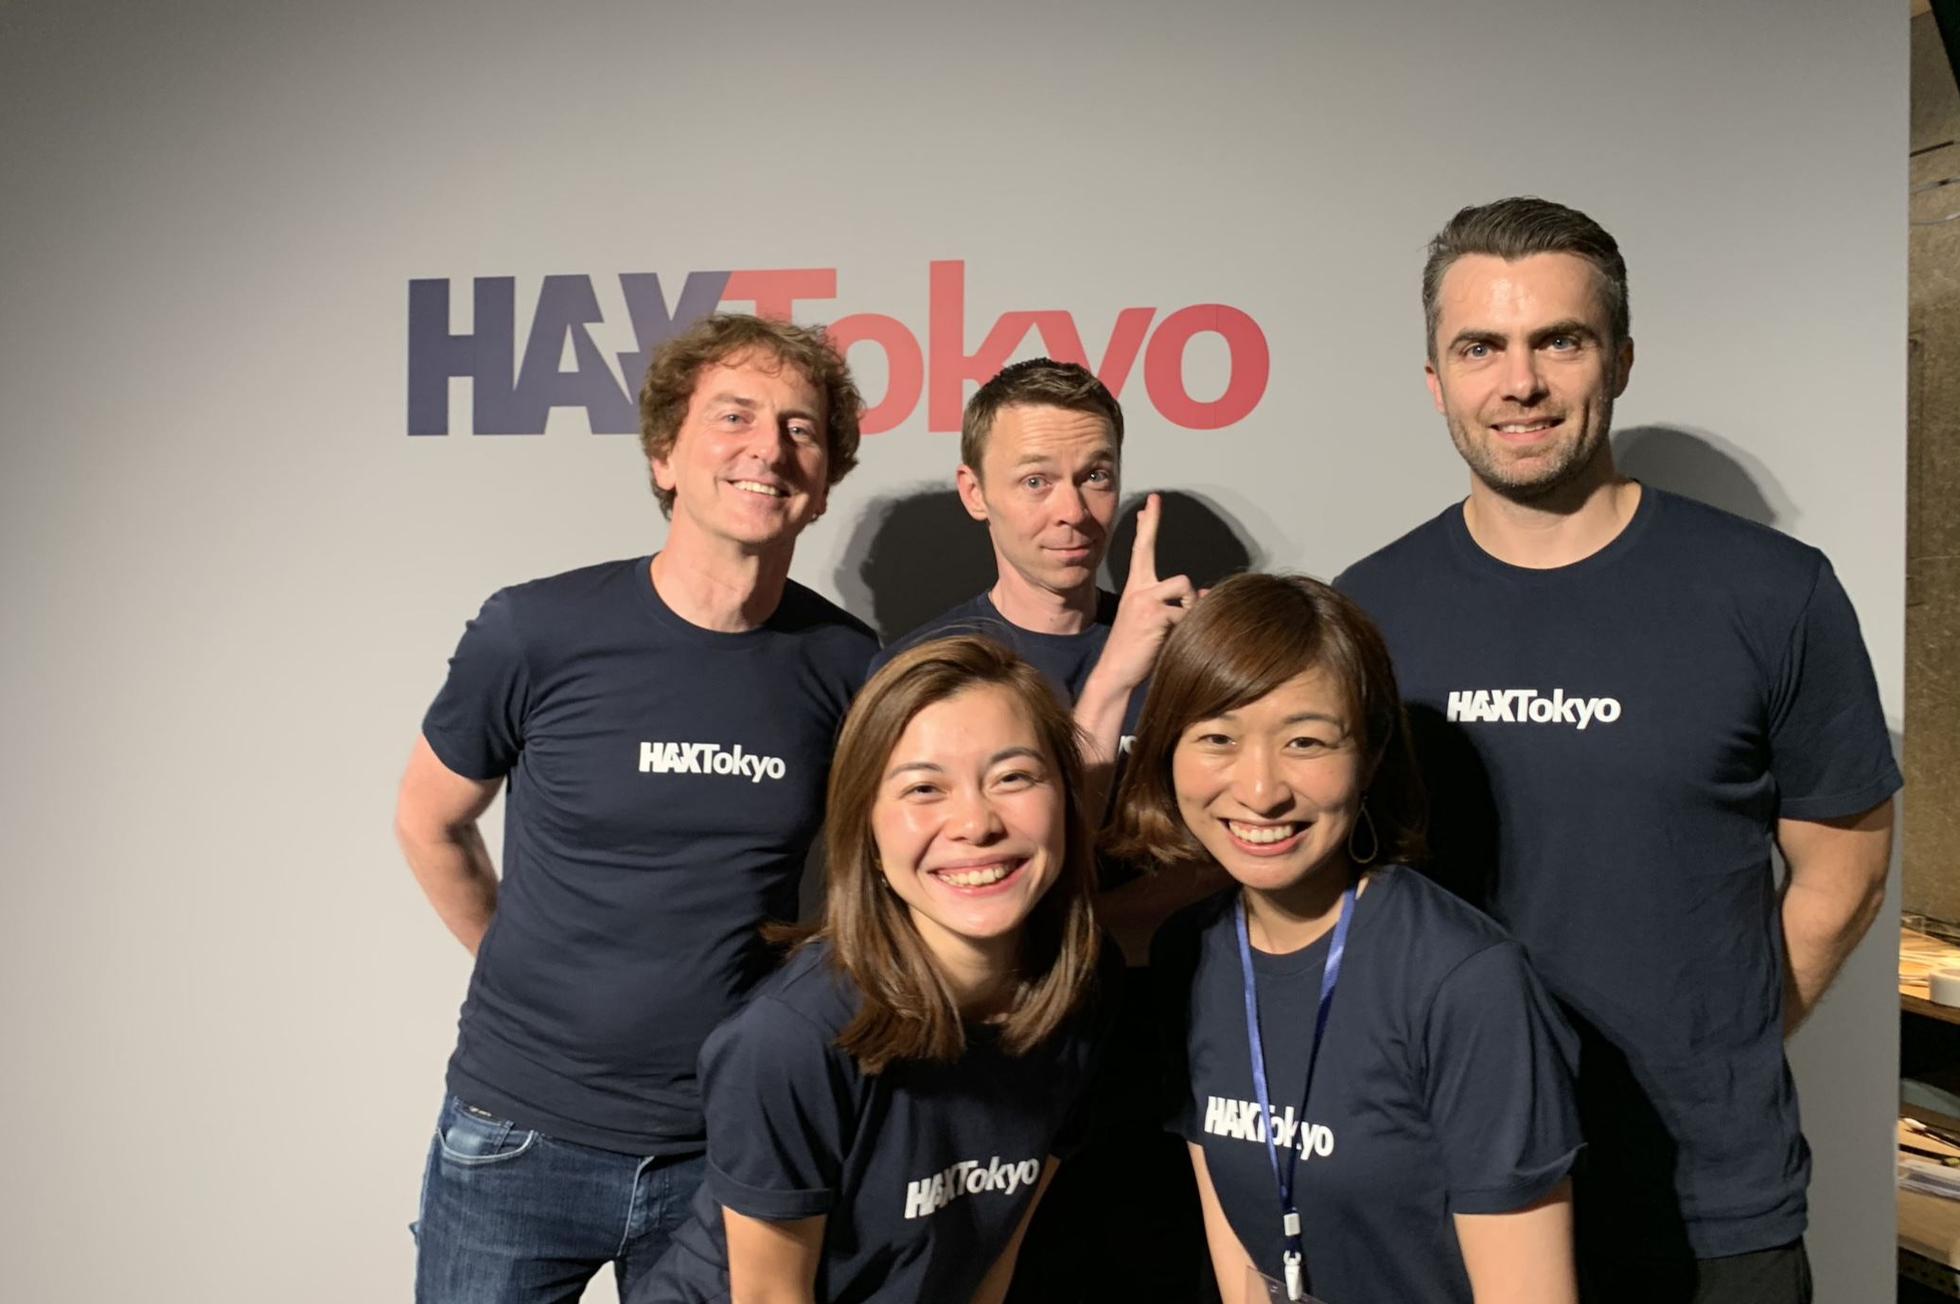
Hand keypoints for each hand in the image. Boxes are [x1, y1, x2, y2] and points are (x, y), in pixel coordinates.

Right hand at [1096, 493, 1196, 692]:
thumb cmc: (1136, 651)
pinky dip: (1188, 629)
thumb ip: (1177, 605)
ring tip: (1176, 630)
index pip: (1142, 549)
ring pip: (1185, 589)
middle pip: (1158, 558)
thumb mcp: (1156, 622)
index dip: (1148, 525)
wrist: (1115, 674)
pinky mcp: (1156, 616)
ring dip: (1190, 609)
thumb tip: (1207, 594)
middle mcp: (1138, 590)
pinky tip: (1171, 642)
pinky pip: (1188, 615)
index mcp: (1136, 589)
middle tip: (1156, 508)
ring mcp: (1145, 601)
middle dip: (1158, 540)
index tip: (1152, 503)